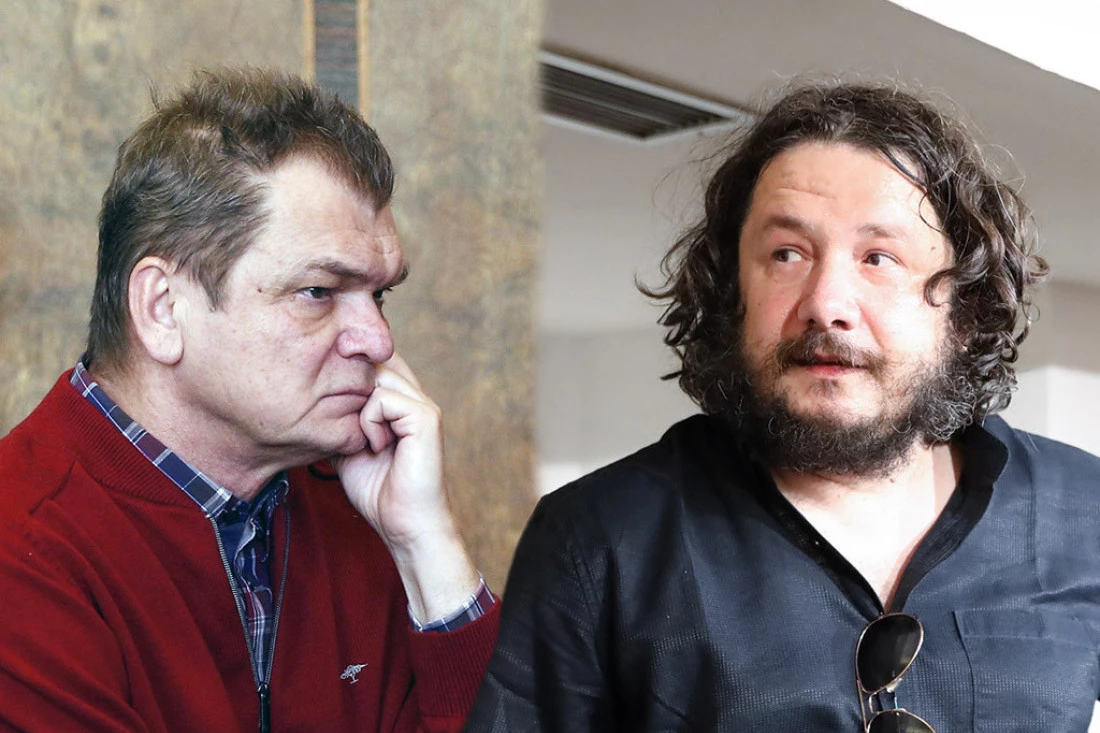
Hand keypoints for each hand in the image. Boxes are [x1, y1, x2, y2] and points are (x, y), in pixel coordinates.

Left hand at [331, 352, 479, 621]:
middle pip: (374, 361)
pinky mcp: (426, 418)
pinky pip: (383, 399)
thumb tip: (311, 399)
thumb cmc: (379, 492)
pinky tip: (377, 447)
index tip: (329, 392)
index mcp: (402, 402)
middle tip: (346, 424)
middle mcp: (416, 397)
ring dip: (359, 409)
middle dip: (349, 386)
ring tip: (366, 441)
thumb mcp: (347, 445)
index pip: (375, 362)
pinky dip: (369, 423)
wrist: (404, 524)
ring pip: (377, 376)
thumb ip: (340, 419)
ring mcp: (424, 405)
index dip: (350, 368)